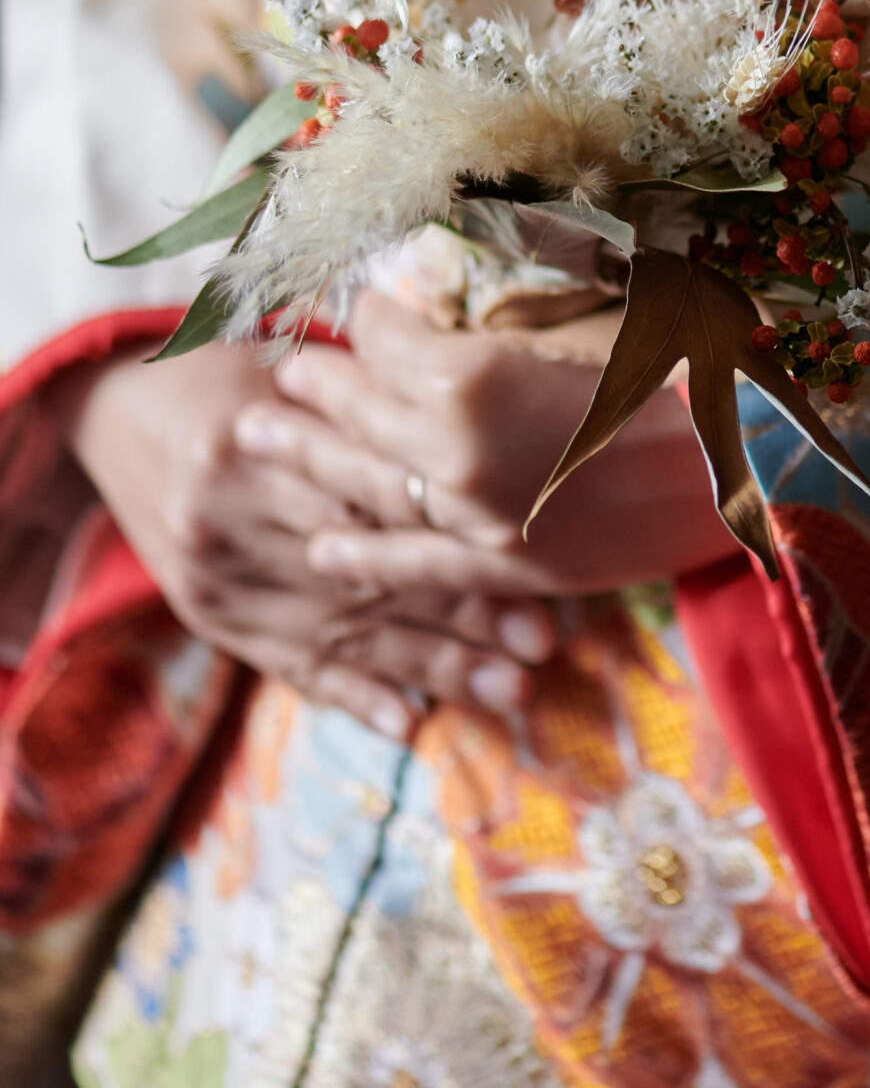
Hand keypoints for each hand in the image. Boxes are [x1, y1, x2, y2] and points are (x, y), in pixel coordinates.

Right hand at [56, 340, 555, 740]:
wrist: (114, 411)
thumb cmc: (224, 374)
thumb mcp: (285, 365)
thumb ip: (361, 397)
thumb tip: (466, 415)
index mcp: (250, 448)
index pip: (370, 502)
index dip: (451, 538)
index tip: (530, 565)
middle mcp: (230, 523)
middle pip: (364, 577)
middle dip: (458, 617)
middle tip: (537, 645)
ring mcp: (217, 580)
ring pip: (339, 632)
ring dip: (427, 668)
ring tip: (503, 691)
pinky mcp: (211, 616)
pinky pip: (287, 663)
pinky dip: (352, 694)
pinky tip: (407, 722)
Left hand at [248, 288, 737, 602]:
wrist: (747, 459)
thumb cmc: (679, 365)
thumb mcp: (587, 312)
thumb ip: (507, 317)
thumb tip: (456, 301)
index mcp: (471, 374)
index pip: (386, 336)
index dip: (373, 314)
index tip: (366, 305)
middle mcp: (454, 450)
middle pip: (359, 409)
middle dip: (316, 385)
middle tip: (277, 372)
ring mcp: (476, 517)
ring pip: (369, 484)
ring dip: (310, 460)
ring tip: (258, 440)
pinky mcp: (508, 566)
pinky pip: (416, 565)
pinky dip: (363, 560)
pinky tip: (318, 552)